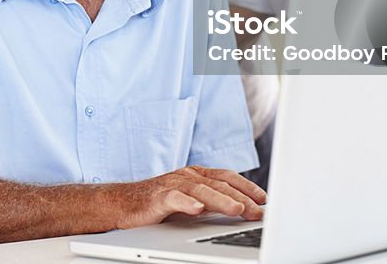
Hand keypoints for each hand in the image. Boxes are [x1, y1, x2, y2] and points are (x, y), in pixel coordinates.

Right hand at [114, 165, 266, 228]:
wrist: (121, 203)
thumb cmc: (157, 202)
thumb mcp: (190, 200)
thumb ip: (212, 201)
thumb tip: (242, 209)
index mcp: (196, 175)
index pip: (227, 177)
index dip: (247, 186)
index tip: (265, 199)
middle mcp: (186, 176)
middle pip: (219, 185)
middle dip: (242, 197)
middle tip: (259, 211)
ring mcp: (172, 185)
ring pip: (201, 190)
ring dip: (221, 200)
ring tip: (238, 209)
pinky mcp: (157, 197)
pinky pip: (174, 198)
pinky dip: (187, 203)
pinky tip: (197, 209)